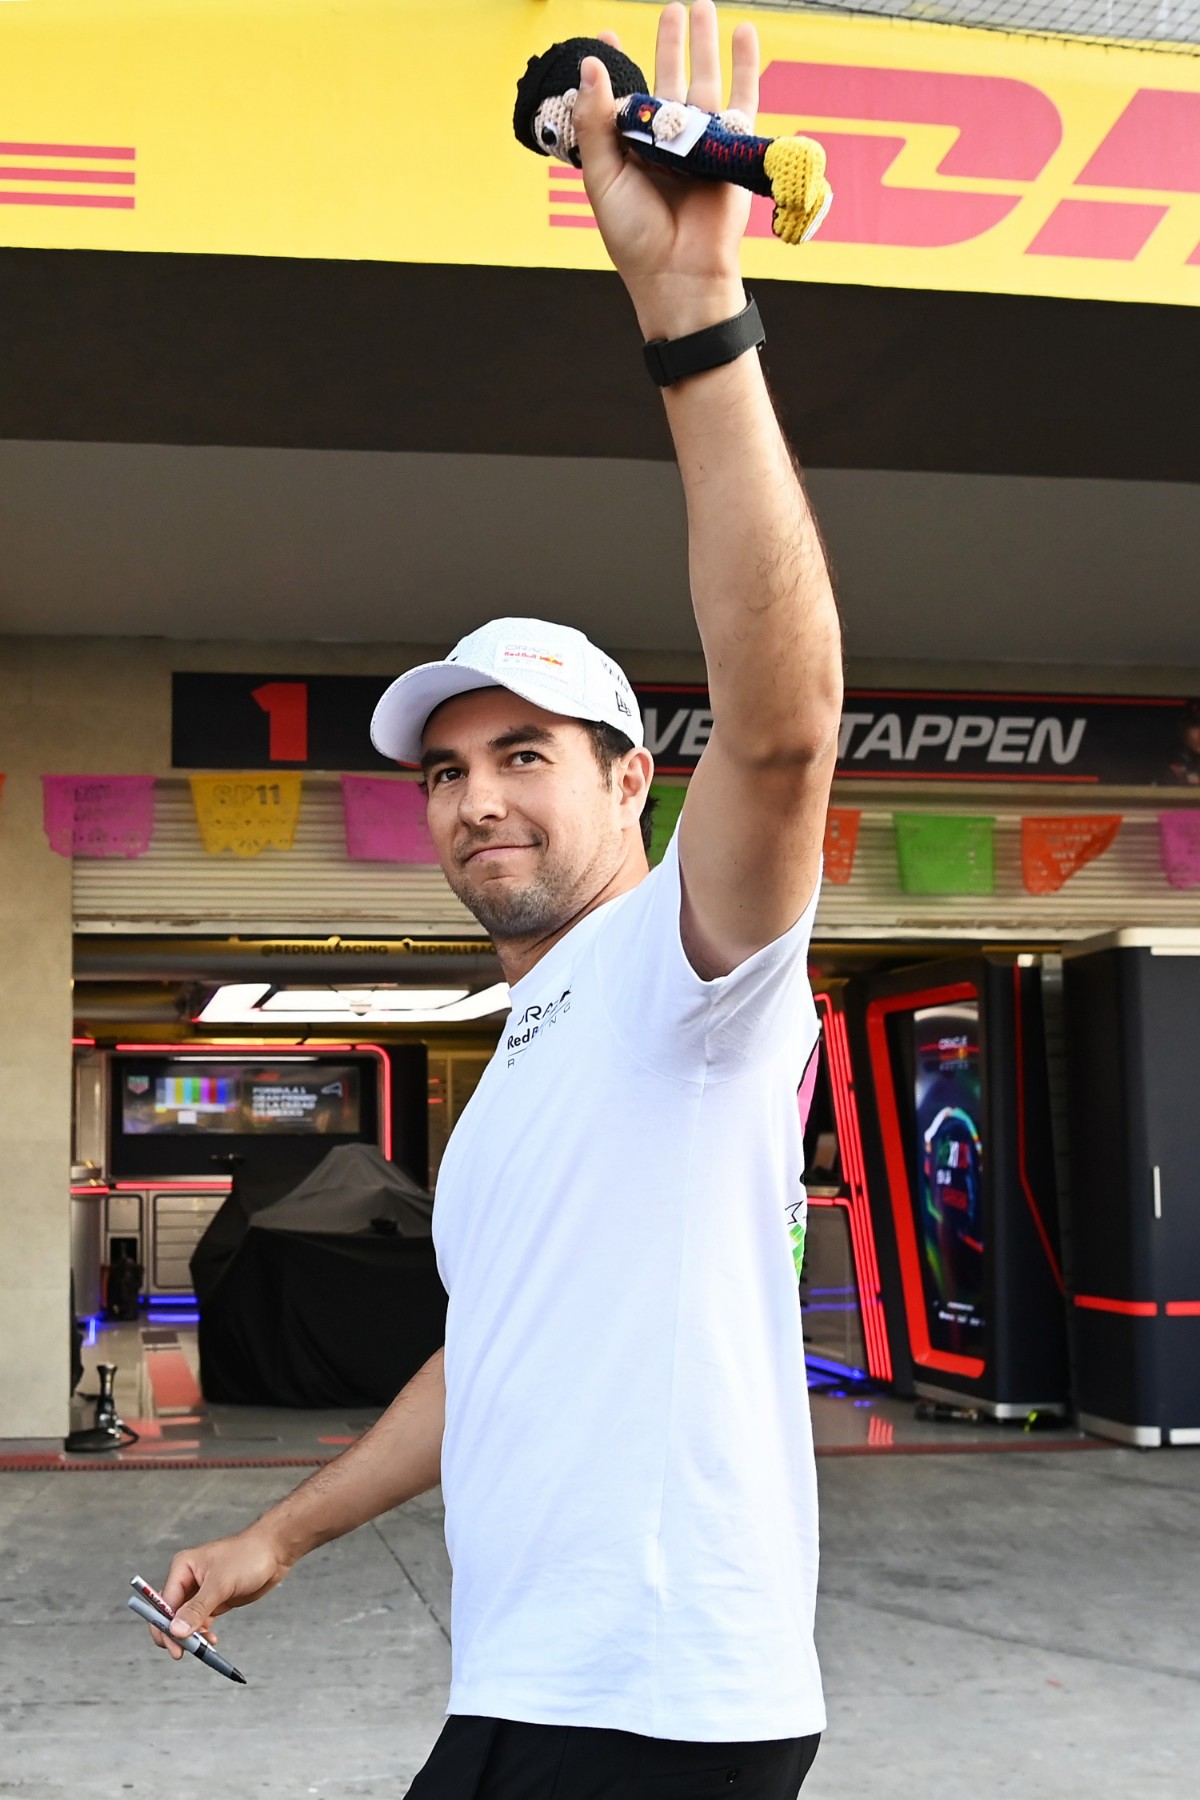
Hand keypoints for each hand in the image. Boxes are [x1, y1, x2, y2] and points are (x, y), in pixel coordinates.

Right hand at [148, 1526, 291, 1659]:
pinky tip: (211, 1640)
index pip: (164, 1603)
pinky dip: (203, 1633)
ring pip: (186, 1621)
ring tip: (205, 1646)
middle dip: (175, 1634)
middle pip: (171, 1614)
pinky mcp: (214, 1601)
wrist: (274, 1553)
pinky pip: (200, 1622)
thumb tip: (176, 1630)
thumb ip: (197, 1608)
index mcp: (183, 1568)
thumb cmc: (248, 1557)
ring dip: (191, 1636)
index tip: (174, 1647)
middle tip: (183, 1652)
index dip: (165, 1627)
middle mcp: (188, 1579)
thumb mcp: (221, 1583)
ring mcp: (201, 1592)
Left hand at [573, 1, 757, 338]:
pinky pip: (742, 99)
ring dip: (703, 44)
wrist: (679, 272)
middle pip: (667, 79)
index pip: (623, 99)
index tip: (606, 37)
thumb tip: (591, 65)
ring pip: (703, 81)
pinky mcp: (730, 149)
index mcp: (631, 150)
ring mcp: (700, 144)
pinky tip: (745, 34)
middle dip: (669, 43)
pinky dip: (746, 65)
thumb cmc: (635, 236)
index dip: (615, 67)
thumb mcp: (603, 177)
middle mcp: (666, 143)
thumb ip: (595, 122)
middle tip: (670, 8)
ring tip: (700, 7)